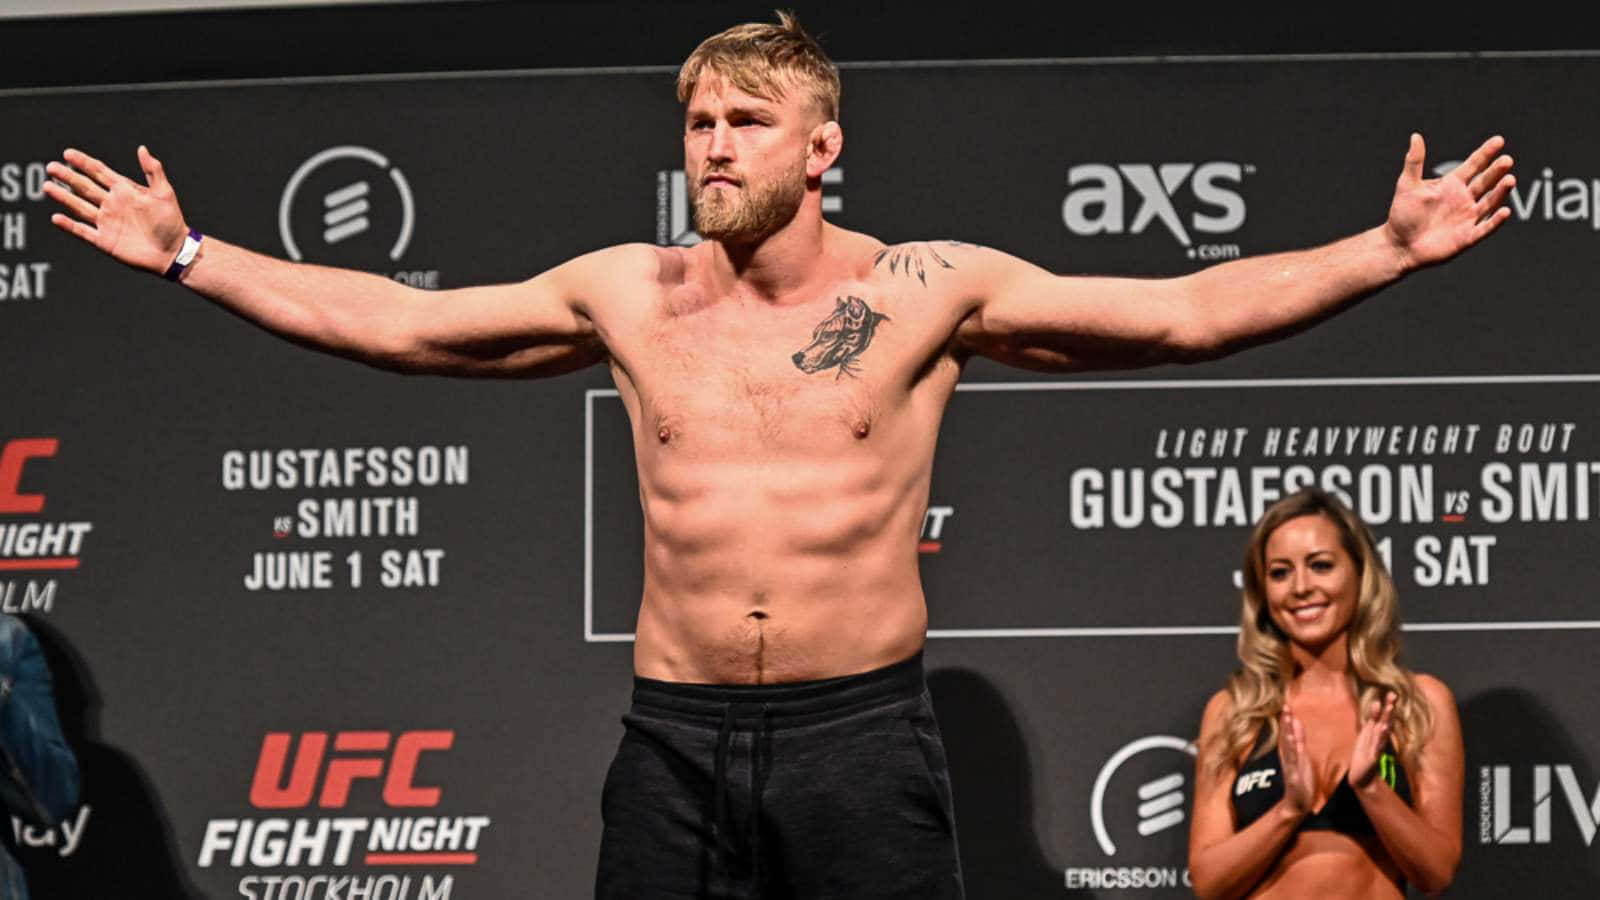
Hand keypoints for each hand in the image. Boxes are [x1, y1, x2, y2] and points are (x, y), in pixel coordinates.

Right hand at [44, 146, 189, 274]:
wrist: (174, 251)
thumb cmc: (172, 221)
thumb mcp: (164, 193)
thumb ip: (153, 170)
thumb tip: (143, 149)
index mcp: (124, 191)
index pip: (99, 172)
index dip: (84, 163)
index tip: (68, 153)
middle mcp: (112, 204)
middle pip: (84, 187)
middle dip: (68, 176)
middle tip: (51, 167)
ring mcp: (107, 222)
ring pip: (79, 206)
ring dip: (64, 197)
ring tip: (48, 186)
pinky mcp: (105, 240)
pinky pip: (83, 231)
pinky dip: (69, 225)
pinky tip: (56, 217)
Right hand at [1277, 704, 1316, 815]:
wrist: (1296, 804)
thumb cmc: (1300, 780)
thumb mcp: (1301, 757)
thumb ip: (1299, 740)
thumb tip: (1296, 721)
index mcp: (1290, 753)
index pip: (1286, 734)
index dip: (1286, 720)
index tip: (1286, 706)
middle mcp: (1288, 758)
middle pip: (1285, 738)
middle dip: (1285, 723)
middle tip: (1285, 707)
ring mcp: (1290, 767)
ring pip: (1288, 748)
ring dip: (1287, 734)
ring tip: (1288, 720)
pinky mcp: (1294, 777)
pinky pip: (1292, 763)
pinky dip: (1291, 753)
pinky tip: (1292, 743)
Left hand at [1348, 691, 1396, 789]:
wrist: (1361, 775)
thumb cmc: (1365, 752)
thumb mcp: (1367, 732)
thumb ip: (1372, 719)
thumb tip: (1376, 702)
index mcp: (1377, 731)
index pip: (1384, 716)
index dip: (1388, 705)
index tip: (1392, 693)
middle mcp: (1380, 738)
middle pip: (1385, 722)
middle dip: (1389, 711)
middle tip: (1393, 698)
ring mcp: (1378, 748)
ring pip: (1382, 734)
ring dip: (1385, 724)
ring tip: (1388, 713)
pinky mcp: (1373, 758)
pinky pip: (1376, 748)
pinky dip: (1379, 741)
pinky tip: (1382, 733)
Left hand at [1384, 133, 1513, 270]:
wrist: (1398, 245)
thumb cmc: (1402, 214)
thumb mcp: (1407, 185)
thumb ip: (1414, 162)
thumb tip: (1415, 136)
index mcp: (1452, 184)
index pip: (1473, 165)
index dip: (1485, 153)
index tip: (1498, 141)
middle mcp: (1464, 198)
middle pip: (1485, 182)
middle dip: (1496, 171)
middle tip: (1506, 160)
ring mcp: (1468, 217)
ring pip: (1490, 202)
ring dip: (1500, 192)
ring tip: (1509, 179)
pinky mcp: (1467, 236)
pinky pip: (1485, 228)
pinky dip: (1495, 221)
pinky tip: (1504, 211)